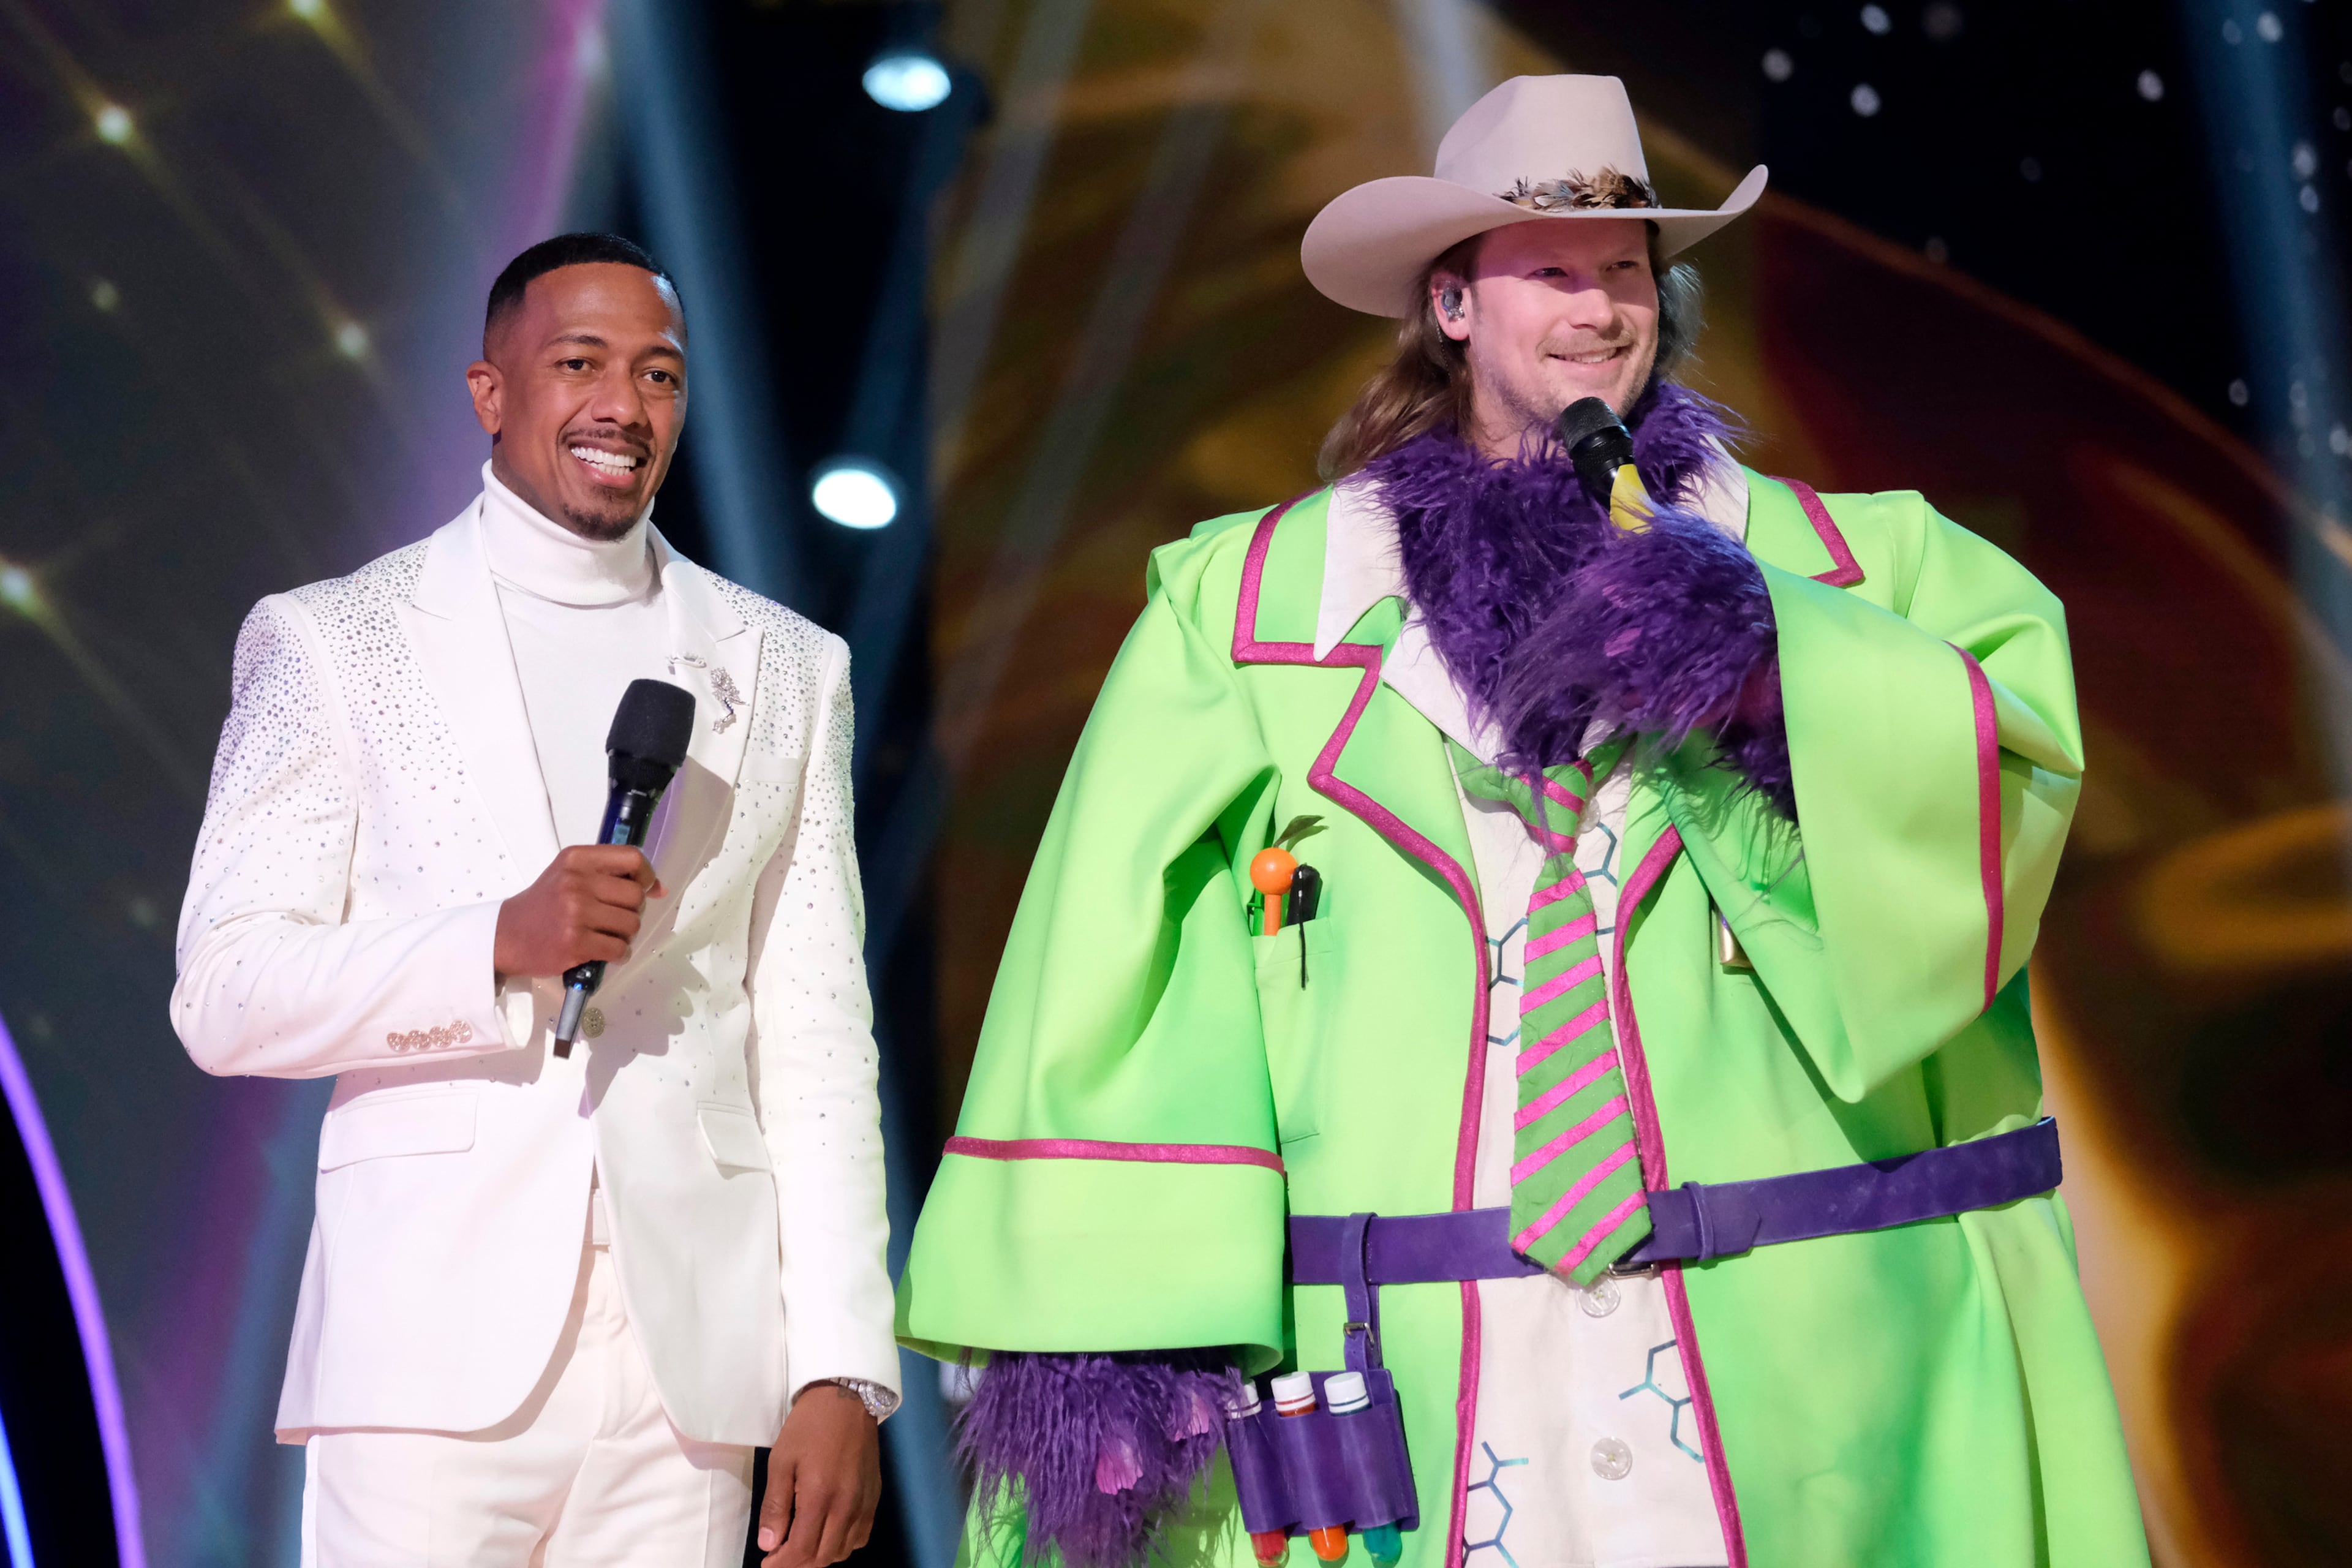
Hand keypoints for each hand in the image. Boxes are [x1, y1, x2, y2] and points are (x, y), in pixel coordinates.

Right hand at [492, 845, 662, 978]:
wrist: (506, 936)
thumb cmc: (543, 905)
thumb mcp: (570, 876)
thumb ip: (611, 875)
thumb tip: (660, 888)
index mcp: (577, 859)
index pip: (632, 857)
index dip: (646, 876)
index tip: (645, 888)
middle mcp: (576, 882)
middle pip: (636, 895)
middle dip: (633, 911)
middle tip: (615, 918)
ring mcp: (575, 912)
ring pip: (632, 924)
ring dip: (626, 935)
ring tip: (606, 935)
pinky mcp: (575, 942)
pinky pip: (619, 948)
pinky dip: (619, 954)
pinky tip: (604, 951)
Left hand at [758, 1383, 880, 1567]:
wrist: (847, 1399)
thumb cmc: (808, 1427)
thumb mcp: (781, 1461)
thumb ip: (775, 1506)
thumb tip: (769, 1544)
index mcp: (820, 1497)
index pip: (802, 1550)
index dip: (782, 1564)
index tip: (767, 1564)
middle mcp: (846, 1506)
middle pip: (824, 1556)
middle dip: (799, 1564)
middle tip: (781, 1556)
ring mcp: (864, 1503)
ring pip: (844, 1550)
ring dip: (821, 1556)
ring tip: (802, 1545)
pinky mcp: (874, 1496)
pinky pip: (861, 1535)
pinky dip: (843, 1544)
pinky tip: (829, 1533)